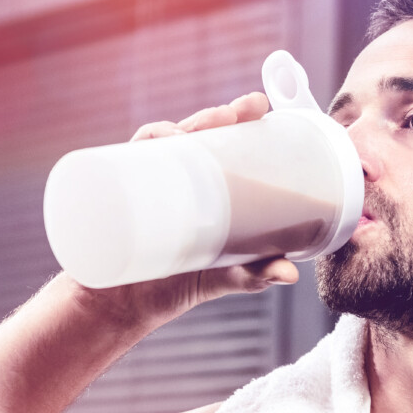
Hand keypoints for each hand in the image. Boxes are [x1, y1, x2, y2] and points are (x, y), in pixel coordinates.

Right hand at [84, 93, 298, 320]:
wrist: (126, 306)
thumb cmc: (179, 283)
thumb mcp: (227, 276)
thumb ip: (257, 275)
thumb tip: (291, 276)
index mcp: (206, 185)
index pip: (223, 140)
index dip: (239, 116)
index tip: (258, 105)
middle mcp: (176, 177)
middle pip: (194, 132)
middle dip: (213, 116)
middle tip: (233, 114)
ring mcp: (147, 184)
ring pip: (160, 142)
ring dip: (175, 128)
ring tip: (191, 134)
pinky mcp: (121, 196)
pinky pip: (125, 163)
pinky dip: (140, 149)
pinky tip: (157, 148)